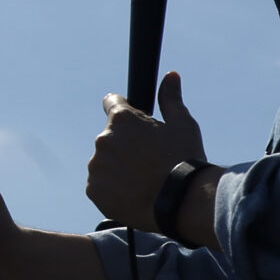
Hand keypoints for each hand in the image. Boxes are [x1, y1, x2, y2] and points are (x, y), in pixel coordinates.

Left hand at [87, 71, 212, 232]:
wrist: (181, 203)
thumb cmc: (184, 161)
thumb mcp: (183, 125)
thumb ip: (171, 99)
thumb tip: (171, 76)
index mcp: (122, 119)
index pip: (111, 102)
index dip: (125, 111)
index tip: (134, 124)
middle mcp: (103, 140)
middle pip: (111, 138)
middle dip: (125, 145)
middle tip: (149, 161)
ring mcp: (97, 166)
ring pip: (105, 163)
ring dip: (118, 168)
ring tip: (143, 181)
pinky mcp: (94, 190)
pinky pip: (101, 186)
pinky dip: (114, 189)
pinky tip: (135, 193)